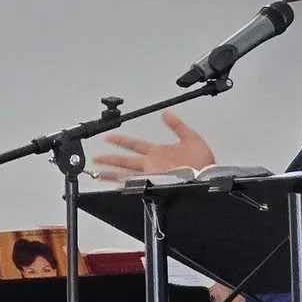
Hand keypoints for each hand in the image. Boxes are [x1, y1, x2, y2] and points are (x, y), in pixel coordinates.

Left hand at [94, 110, 215, 179]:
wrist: (205, 180)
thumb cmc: (200, 164)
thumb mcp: (191, 138)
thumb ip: (177, 125)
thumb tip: (166, 113)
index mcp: (157, 152)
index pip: (134, 144)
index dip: (120, 139)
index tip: (107, 137)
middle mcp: (150, 165)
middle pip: (124, 161)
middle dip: (109, 159)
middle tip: (96, 159)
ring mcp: (151, 177)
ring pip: (126, 176)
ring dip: (111, 175)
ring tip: (98, 174)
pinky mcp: (154, 187)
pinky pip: (135, 187)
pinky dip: (124, 187)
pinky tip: (117, 188)